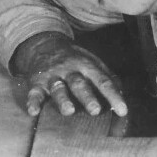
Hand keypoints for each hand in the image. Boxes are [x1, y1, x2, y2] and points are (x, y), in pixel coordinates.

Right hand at [10, 31, 128, 118]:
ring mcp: (53, 76)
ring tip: (69, 111)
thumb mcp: (93, 63)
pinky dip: (33, 102)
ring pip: (58, 88)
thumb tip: (123, 96)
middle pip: (80, 84)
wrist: (45, 45)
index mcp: (88, 66)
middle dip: (88, 97)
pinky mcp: (37, 82)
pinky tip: (34, 112)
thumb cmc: (75, 60)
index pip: (103, 81)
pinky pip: (34, 92)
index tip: (123, 111)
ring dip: (63, 99)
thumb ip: (108, 79)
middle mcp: (71, 70)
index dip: (114, 96)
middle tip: (96, 110)